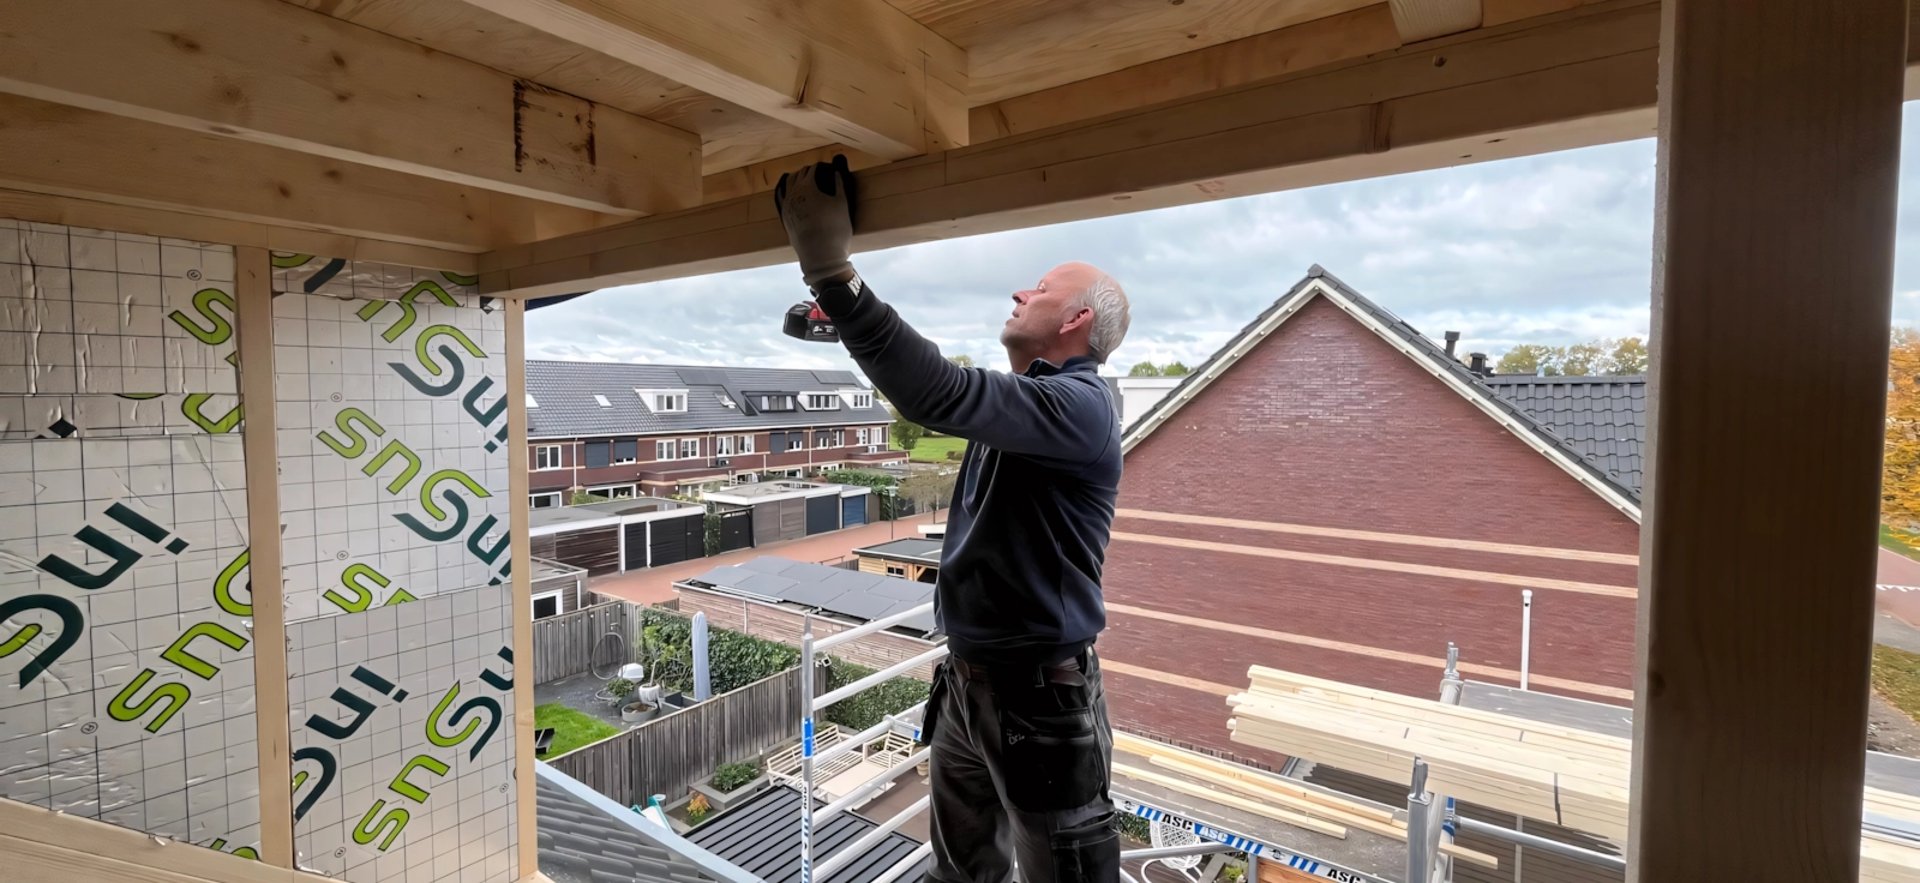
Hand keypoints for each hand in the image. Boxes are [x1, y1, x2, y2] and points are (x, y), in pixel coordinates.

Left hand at [774, 154, 855, 287]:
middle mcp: (793, 194)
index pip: (812, 169)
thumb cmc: (835, 230)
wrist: (821, 257)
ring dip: (795, 179)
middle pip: (798, 175)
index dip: (819, 167)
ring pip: (787, 185)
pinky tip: (788, 191)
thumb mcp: (843, 204)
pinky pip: (781, 199)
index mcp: (808, 187)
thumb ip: (840, 185)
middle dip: (807, 172)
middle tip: (817, 172)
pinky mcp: (784, 218)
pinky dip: (786, 192)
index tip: (826, 167)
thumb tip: (837, 172)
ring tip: (803, 179)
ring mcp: (786, 206)